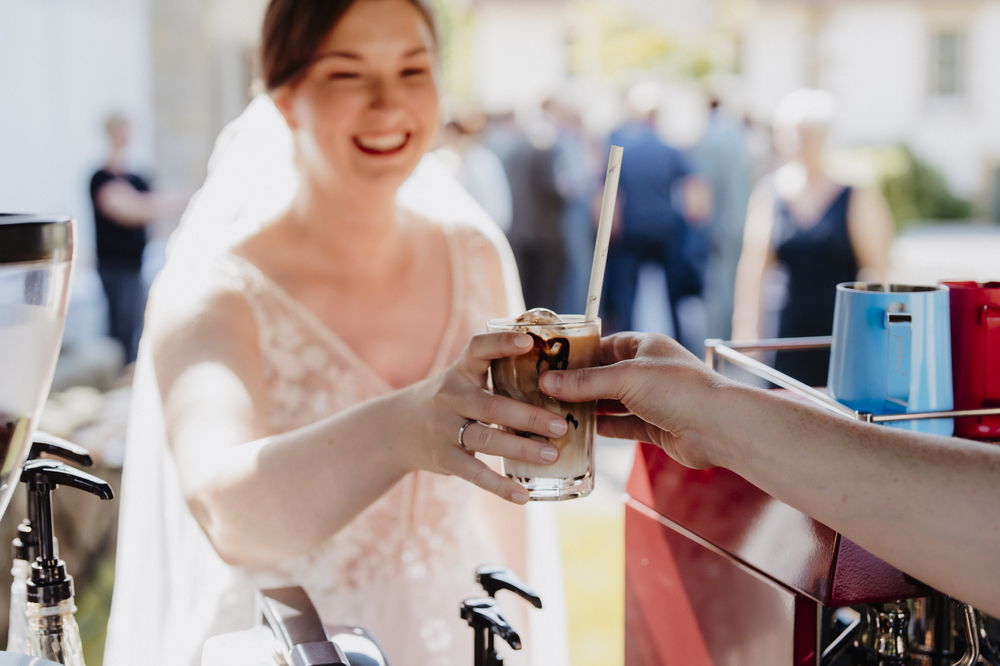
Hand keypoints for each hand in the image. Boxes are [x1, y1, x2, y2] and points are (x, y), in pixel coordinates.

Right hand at [394, 332, 567, 503]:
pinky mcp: (443, 458)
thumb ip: (496, 376)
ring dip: (522, 448)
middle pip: (492, 405)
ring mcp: (444, 429)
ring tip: (551, 455)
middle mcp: (450, 397)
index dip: (501, 343)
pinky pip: (474, 473)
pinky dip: (499, 486)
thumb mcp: (461, 380)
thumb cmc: (447, 401)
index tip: (528, 340)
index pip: (478, 349)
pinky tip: (522, 496)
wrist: (396, 429)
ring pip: (487, 438)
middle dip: (529, 416)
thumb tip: (558, 380)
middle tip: (560, 426)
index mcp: (460, 372)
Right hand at [538, 332, 725, 469]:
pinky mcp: (655, 426)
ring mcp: (653, 400)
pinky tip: (582, 432)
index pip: (606, 345)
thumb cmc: (679, 389)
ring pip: (613, 403)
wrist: (717, 427)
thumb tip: (548, 382)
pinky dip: (603, 429)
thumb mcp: (625, 378)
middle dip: (579, 384)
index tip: (553, 363)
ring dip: (589, 409)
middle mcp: (649, 371)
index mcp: (646, 347)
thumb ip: (585, 382)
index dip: (580, 354)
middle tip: (548, 391)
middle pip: (606, 376)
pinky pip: (622, 426)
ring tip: (558, 412)